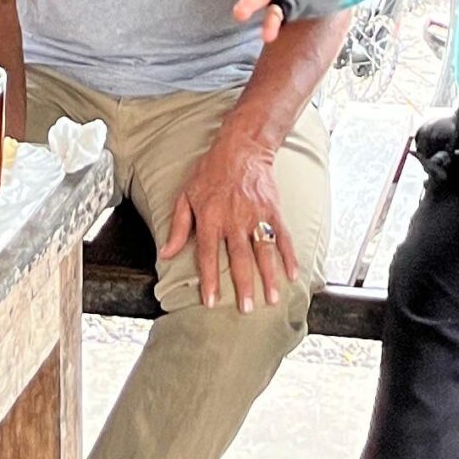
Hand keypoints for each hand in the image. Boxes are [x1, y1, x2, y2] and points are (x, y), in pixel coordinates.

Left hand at [158, 127, 294, 311]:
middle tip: (247, 309)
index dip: (209, 279)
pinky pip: (282, 236)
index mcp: (210, 217)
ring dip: (268, 276)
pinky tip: (293, 274)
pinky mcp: (273, 209)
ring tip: (271, 299)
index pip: (208, 254)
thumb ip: (178, 227)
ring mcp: (256, 214)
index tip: (211, 302)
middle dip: (243, 285)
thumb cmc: (210, 172)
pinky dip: (289, 256)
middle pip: (238, 257)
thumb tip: (166, 253)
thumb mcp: (186, 196)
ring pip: (263, 250)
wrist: (241, 148)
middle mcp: (233, 219)